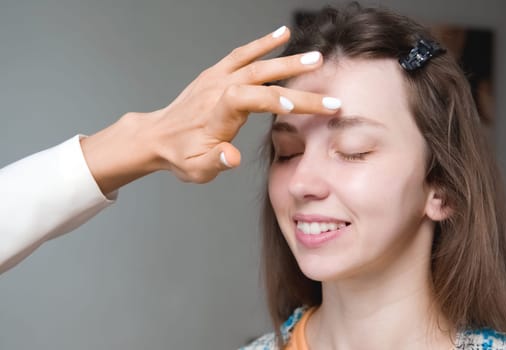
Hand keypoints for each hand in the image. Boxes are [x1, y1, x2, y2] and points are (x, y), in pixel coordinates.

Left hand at [81, 26, 340, 191]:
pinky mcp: (217, 74)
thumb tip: (232, 156)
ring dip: (286, 59)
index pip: (247, 101)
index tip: (294, 106)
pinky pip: (242, 54)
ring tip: (314, 57)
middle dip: (294, 80)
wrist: (157, 136)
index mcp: (216, 115)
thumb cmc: (180, 155)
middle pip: (260, 80)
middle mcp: (218, 92)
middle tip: (324, 81)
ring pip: (255, 64)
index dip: (269, 102)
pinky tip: (282, 34)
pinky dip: (263, 43)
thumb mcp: (196, 169)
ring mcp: (217, 79)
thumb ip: (216, 161)